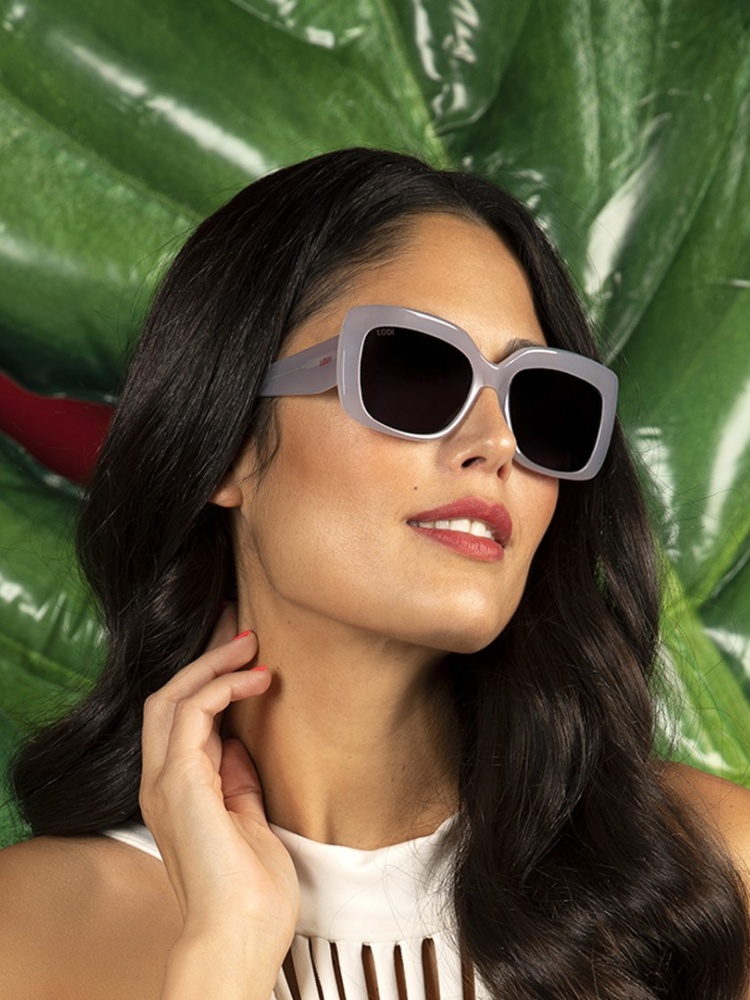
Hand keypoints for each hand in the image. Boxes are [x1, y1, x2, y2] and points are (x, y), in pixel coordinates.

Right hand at [139, 609, 299, 974]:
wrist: (240, 934)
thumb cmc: (251, 891)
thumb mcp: (247, 820)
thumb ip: (236, 781)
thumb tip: (238, 744)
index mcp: (175, 792)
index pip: (179, 718)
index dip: (208, 679)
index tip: (245, 654)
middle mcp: (161, 782)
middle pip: (167, 697)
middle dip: (204, 658)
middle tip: (242, 628)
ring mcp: (164, 781)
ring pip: (170, 697)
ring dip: (212, 663)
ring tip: (251, 642)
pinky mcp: (180, 782)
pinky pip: (193, 712)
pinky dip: (223, 687)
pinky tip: (257, 679)